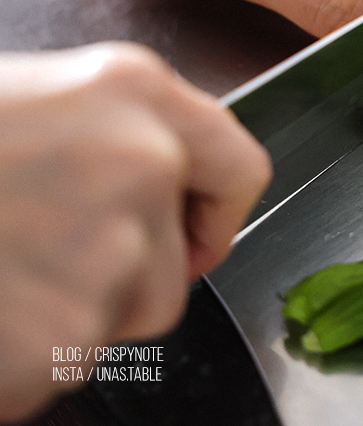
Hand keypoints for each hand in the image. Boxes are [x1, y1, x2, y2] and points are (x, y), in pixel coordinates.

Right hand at [0, 42, 270, 420]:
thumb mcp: (32, 101)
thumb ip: (111, 140)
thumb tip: (158, 187)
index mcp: (134, 93)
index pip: (241, 169)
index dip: (219, 215)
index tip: (197, 235)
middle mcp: (141, 164)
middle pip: (177, 267)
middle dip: (125, 280)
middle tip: (40, 256)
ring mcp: (107, 253)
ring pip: (125, 320)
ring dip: (70, 316)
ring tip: (0, 268)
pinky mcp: (62, 338)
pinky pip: (64, 365)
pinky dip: (24, 356)